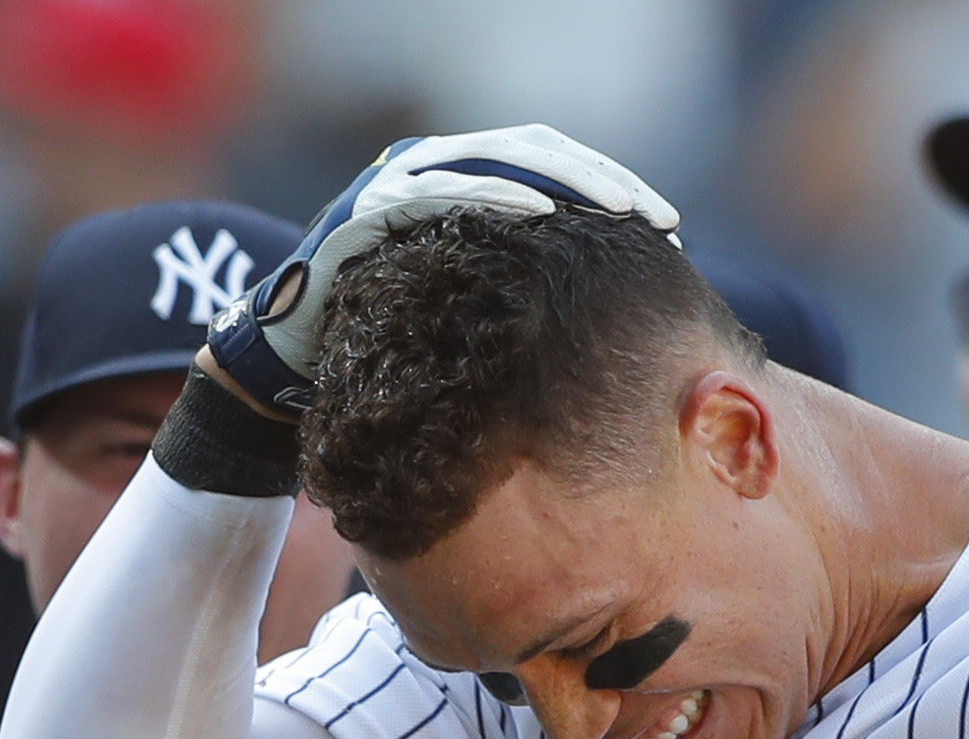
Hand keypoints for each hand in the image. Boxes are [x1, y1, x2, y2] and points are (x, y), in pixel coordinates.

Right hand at [207, 125, 680, 413]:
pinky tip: (541, 211)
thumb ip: (531, 284)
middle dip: (599, 178)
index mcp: (465, 180)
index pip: (551, 161)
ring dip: (561, 177)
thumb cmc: (401, 339)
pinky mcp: (369, 207)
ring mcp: (398, 180)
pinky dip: (493, 193)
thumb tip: (621, 307)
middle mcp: (433, 166)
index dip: (610, 183)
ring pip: (493, 156)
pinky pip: (439, 188)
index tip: (668, 225)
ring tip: (615, 208)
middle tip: (655, 215)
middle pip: (532, 148)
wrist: (300, 361)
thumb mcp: (482, 304)